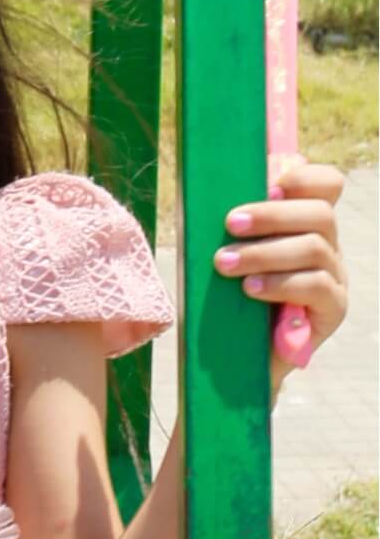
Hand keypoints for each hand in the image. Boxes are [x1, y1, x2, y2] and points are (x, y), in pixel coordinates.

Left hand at [211, 151, 347, 400]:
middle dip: (272, 214)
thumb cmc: (226, 301)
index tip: (269, 180)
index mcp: (306, 225)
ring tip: (224, 264)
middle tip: (229, 223)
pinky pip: (317, 287)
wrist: (237, 362)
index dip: (306, 176)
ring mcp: (335, 278)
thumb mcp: (226, 256)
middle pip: (320, 213)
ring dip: (265, 252)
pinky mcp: (333, 310)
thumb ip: (230, 227)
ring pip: (315, 249)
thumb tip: (204, 189)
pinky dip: (280, 284)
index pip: (326, 185)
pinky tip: (250, 290)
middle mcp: (328, 247)